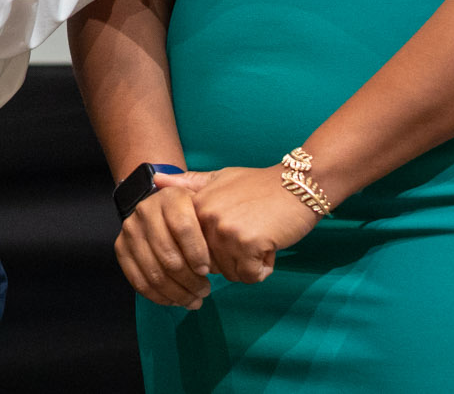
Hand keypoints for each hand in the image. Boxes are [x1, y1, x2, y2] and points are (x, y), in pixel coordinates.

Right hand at [114, 172, 214, 307]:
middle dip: (190, 281)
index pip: (183, 227)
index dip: (197, 253)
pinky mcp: (121, 249)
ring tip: (194, 300)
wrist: (158, 208)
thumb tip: (217, 219)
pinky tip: (175, 300)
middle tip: (205, 291)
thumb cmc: (191, 210)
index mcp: (169, 198)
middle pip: (169, 256)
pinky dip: (159, 297)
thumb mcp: (205, 201)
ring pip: (154, 273)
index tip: (208, 270)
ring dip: (177, 293)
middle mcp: (145, 211)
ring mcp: (130, 231)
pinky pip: (139, 281)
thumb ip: (212, 210)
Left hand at [186, 166, 322, 283]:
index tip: (232, 234)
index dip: (214, 249)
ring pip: (232, 273)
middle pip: (212, 265)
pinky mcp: (248, 244)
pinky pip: (250, 275)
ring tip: (262, 235)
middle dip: (234, 258)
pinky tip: (271, 244)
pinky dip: (263, 267)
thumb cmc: (260, 185)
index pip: (193, 249)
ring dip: (250, 263)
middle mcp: (206, 219)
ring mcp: (226, 231)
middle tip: (252, 231)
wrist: (298, 184)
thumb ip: (189, 184)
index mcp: (196, 206)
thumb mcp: (220, 177)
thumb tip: (155, 179)